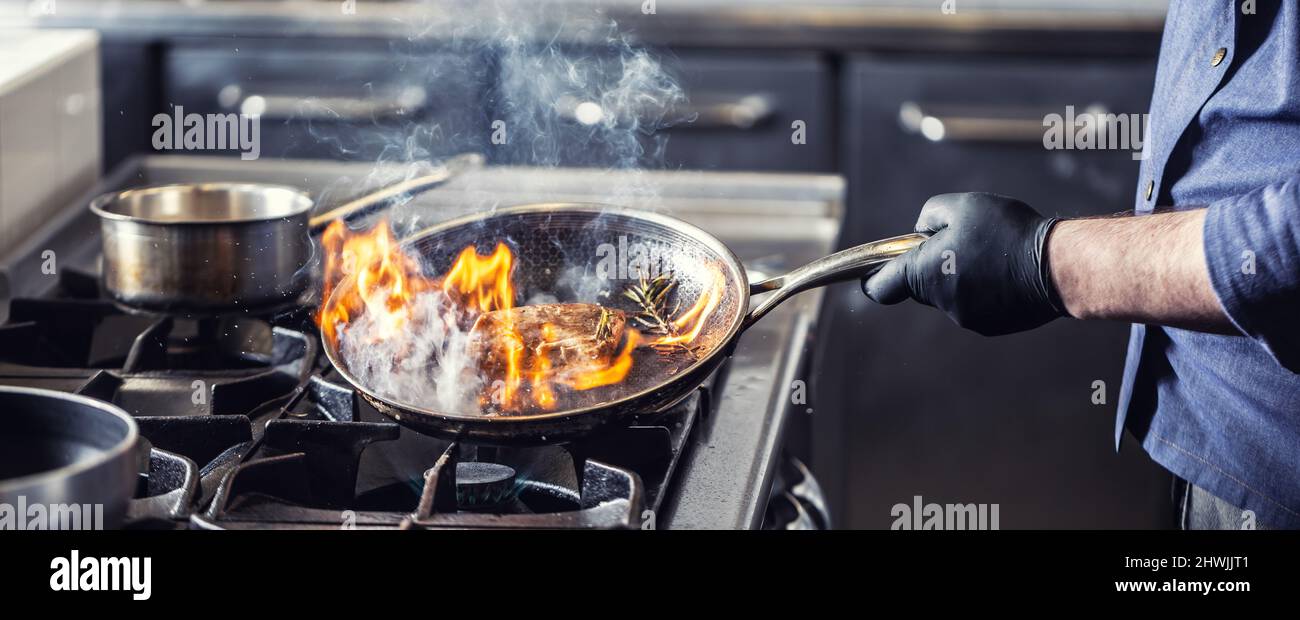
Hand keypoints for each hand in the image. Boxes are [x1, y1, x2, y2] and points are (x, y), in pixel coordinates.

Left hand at [862, 192, 1065, 335]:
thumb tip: (922, 231)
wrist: (1058, 266)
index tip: (873, 271)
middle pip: (921, 286)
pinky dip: (984, 289)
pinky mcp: (992, 325)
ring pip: (951, 294)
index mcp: (924, 273)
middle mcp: (941, 302)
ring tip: (993, 253)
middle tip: (960, 242)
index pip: (880, 287)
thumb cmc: (1007, 231)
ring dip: (961, 276)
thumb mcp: (962, 205)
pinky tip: (1008, 270)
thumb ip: (930, 215)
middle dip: (932, 267)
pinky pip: (976, 304)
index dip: (873, 278)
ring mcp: (967, 317)